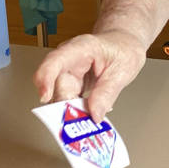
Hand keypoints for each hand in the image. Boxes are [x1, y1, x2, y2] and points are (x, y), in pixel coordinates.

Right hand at [33, 29, 147, 121]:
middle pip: (57, 85)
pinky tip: (89, 114)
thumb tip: (94, 114)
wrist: (123, 44)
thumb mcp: (122, 70)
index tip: (45, 97)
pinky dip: (76, 111)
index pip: (55, 60)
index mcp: (81, 48)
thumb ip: (107, 93)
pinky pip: (68, 101)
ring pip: (60, 96)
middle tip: (79, 123)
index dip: (46, 78)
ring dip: (71, 111)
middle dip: (64, 106)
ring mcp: (68, 72)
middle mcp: (69, 60)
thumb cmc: (123, 49)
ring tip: (87, 120)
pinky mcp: (71, 84)